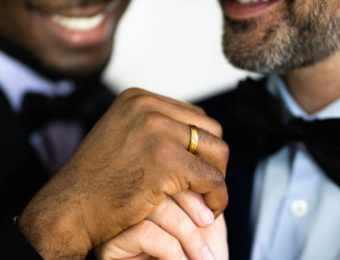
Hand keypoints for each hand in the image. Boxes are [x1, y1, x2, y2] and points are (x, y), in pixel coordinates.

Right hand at [18, 88, 228, 257]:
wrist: (71, 207)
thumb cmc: (97, 179)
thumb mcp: (123, 136)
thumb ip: (154, 129)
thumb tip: (195, 135)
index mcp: (139, 99)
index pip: (194, 116)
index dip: (200, 144)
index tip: (198, 166)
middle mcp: (149, 108)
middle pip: (210, 129)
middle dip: (213, 159)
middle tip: (206, 183)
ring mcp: (157, 132)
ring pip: (217, 151)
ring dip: (217, 176)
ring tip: (208, 196)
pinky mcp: (166, 162)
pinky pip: (212, 179)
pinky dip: (218, 196)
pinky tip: (211, 209)